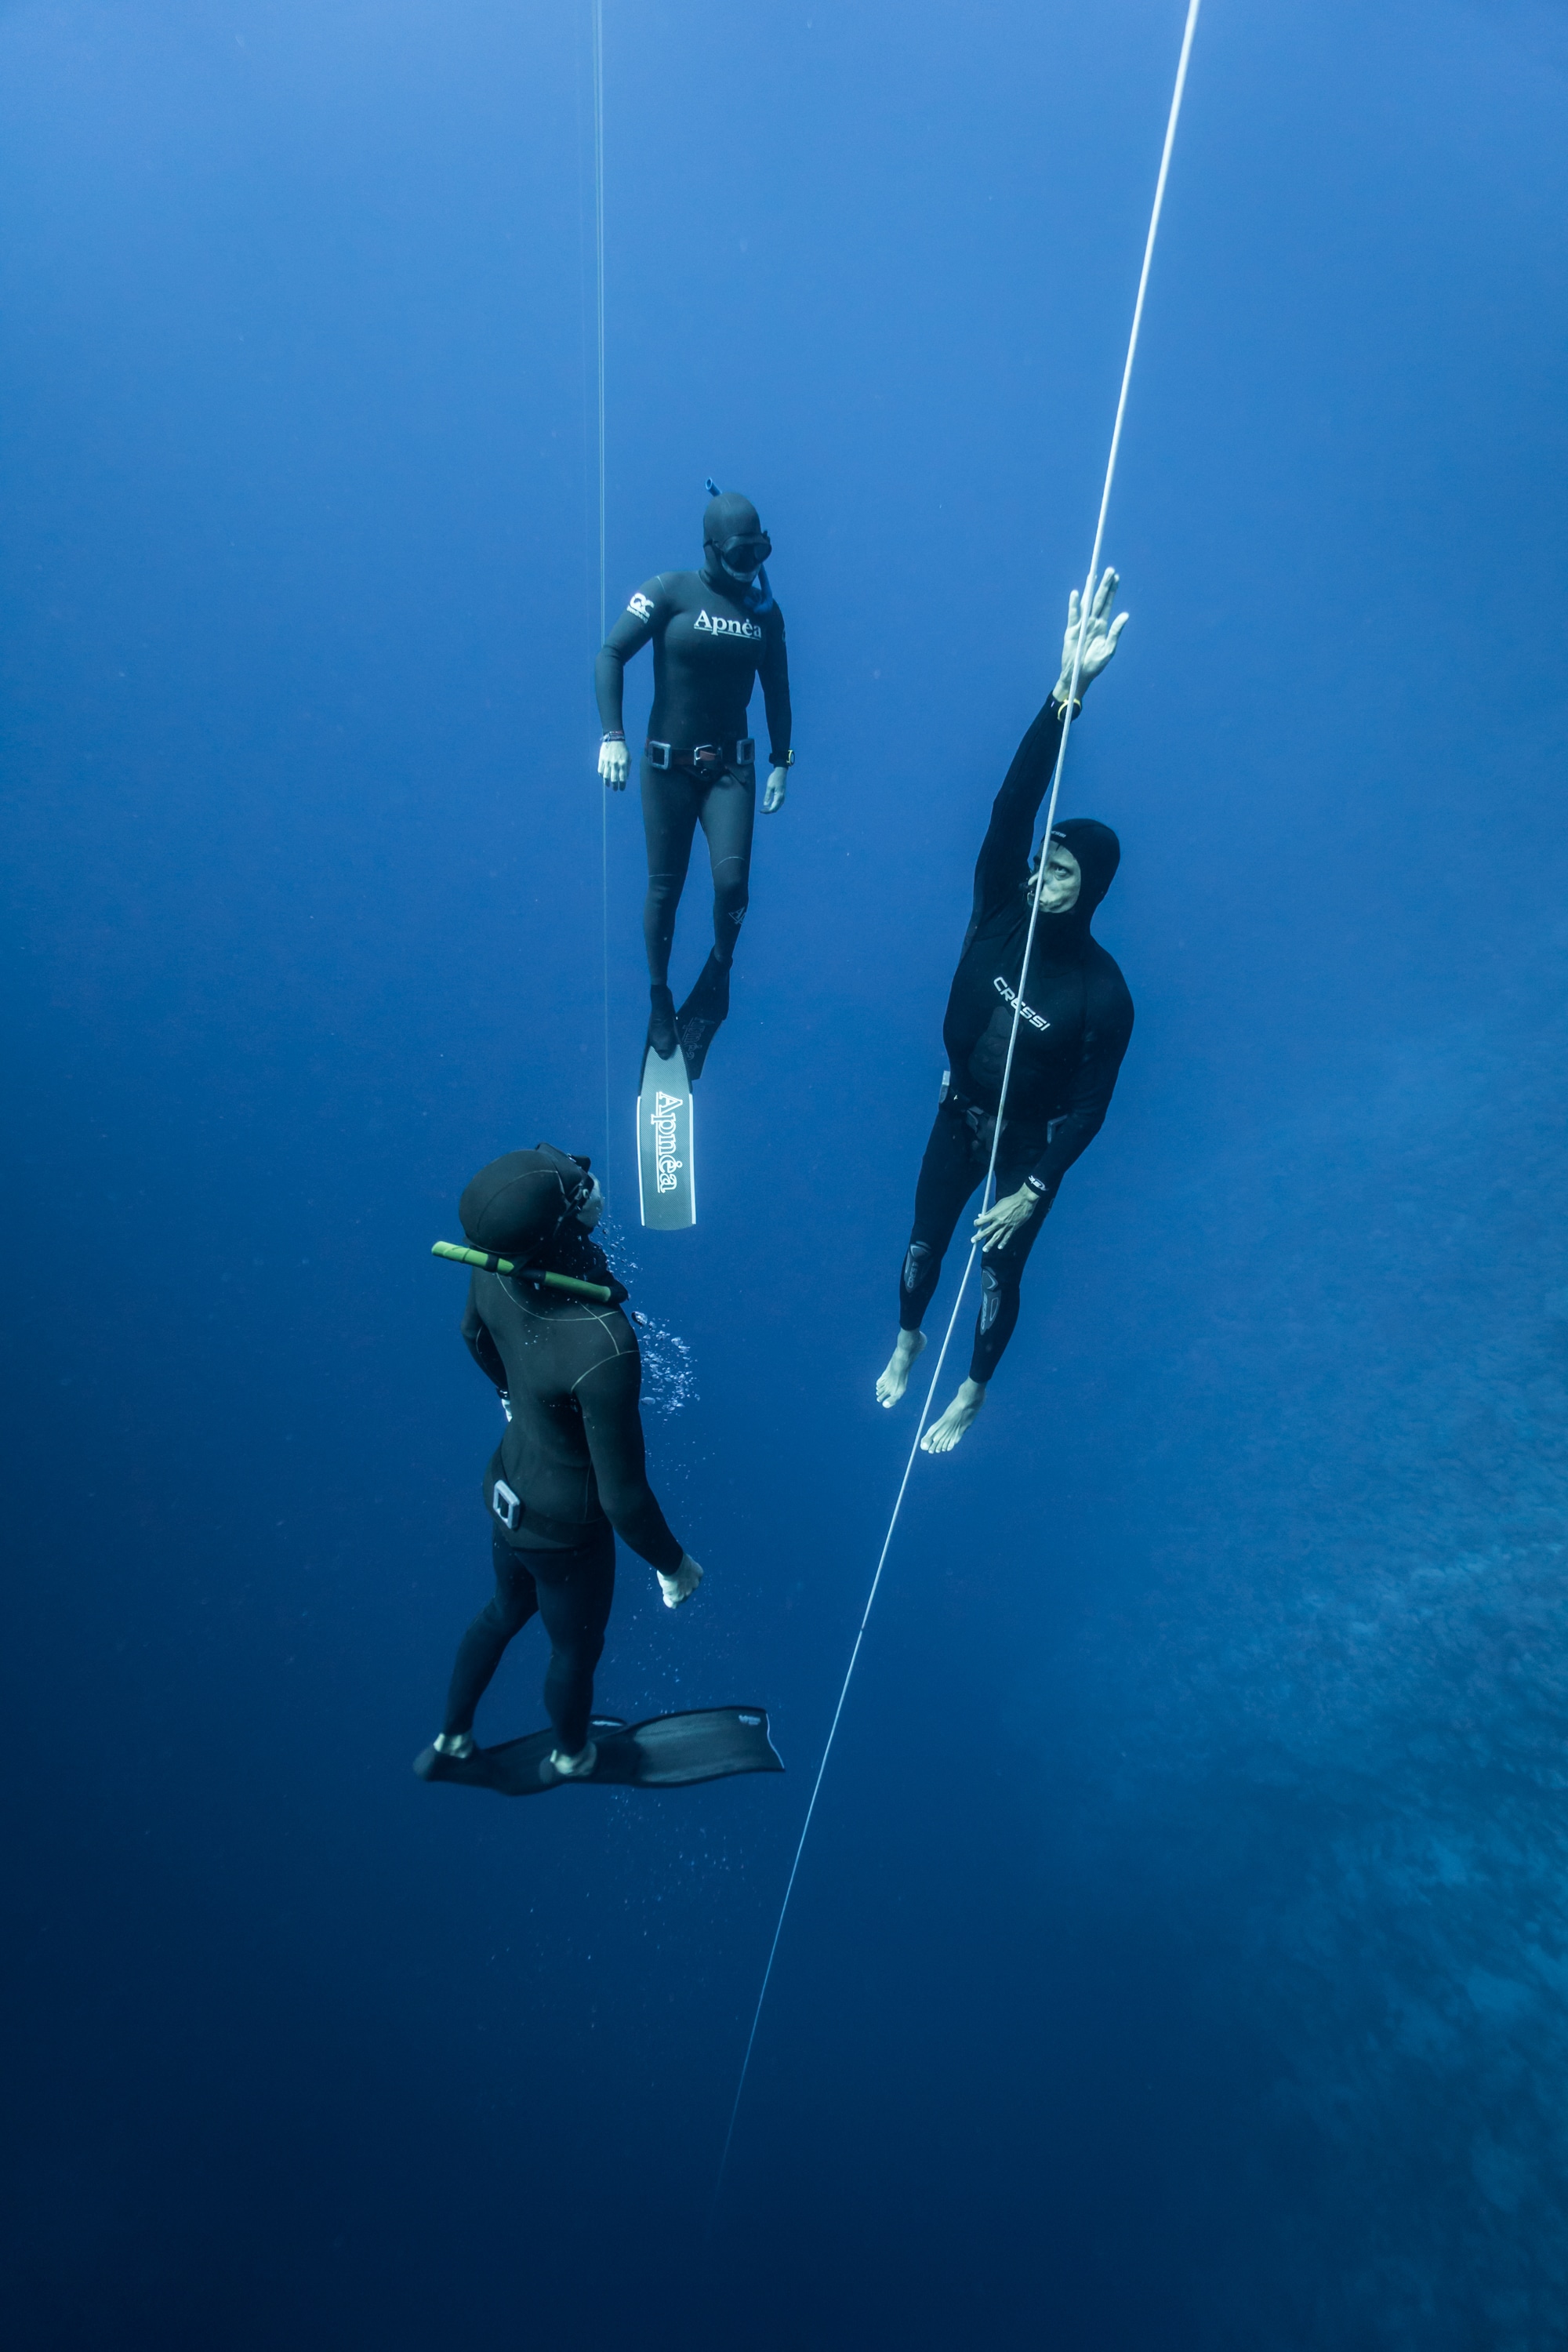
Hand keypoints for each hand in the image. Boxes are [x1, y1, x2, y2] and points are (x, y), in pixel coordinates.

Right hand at [598, 738, 629, 789]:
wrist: (614, 739)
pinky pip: (600, 770)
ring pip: (606, 776)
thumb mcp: (629, 758)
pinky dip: (602, 775)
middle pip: (614, 779)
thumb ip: (628, 768)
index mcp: (623, 764)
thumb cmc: (623, 749)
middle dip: (615, 786)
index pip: (622, 779)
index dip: (622, 786)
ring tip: (608, 785)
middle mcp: (615, 764)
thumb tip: (626, 778)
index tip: (622, 789)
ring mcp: (607, 762)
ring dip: (607, 783)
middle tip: (615, 789)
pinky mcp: (601, 760)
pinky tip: (603, 777)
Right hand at [658, 1553, 703, 1608]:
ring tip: (666, 1589)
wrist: (673, 1562)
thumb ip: (683, 1569)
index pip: (693, 1580)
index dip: (685, 1580)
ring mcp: (688, 1592)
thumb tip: (677, 1571)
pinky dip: (669, 1602)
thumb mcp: (683, 1562)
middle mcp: (695, 1584)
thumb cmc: (675, 1558)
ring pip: (681, 1598)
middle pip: (688, 1590)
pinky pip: (674, 1604)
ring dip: (674, 1594)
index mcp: (698, 1574)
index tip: (678, 1577)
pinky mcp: (678, 1597)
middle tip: (671, 1583)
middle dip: (681, 1588)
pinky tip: (666, 1597)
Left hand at [762, 765, 787, 813]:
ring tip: (764, 808)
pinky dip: (774, 806)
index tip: (760, 810)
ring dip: (771, 809)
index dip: (766, 811)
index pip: (773, 808)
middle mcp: (782, 798)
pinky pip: (779, 804)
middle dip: (768, 811)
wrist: (781, 772)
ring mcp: (783, 796)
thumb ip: (767, 796)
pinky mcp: (782, 795)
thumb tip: (765, 805)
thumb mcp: (769, 786)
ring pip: (777, 807)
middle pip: (776, 809)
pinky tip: (769, 804)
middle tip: (761, 810)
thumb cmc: (774, 778)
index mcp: (779, 796)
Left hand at [972, 1184, 1039, 1252]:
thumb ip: (990, 1211)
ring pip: (996, 1237)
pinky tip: (999, 1247)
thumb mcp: (998, 1204)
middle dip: (979, 1236)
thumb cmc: (1011, 1200)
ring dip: (990, 1243)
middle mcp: (999, 1221)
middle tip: (973, 1241)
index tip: (976, 1225)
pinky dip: (1003, 1242)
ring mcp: (1006, 1226)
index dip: (977, 1223)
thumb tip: (981, 1215)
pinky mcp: (1013, 1228)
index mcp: (994, 1214)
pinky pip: (1007, 1237)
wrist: (1024, 1201)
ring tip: (985, 1249)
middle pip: (987, 1231)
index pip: (982, 1221)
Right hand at [1055, 567, 1128, 703]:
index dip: (1113, 590)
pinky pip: (1073, 615)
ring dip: (1089, 589)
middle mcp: (1092, 621)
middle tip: (1110, 570)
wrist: (1079, 675)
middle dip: (1104, 585)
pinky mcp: (1071, 630)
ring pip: (1087, 603)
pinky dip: (1074, 604)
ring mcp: (1081, 624)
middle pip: (1099, 599)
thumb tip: (1125, 615)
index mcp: (1103, 625)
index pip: (1109, 604)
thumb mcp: (1109, 649)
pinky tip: (1075, 593)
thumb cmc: (1095, 664)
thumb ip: (1116, 632)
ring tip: (1093, 575)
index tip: (1117, 577)